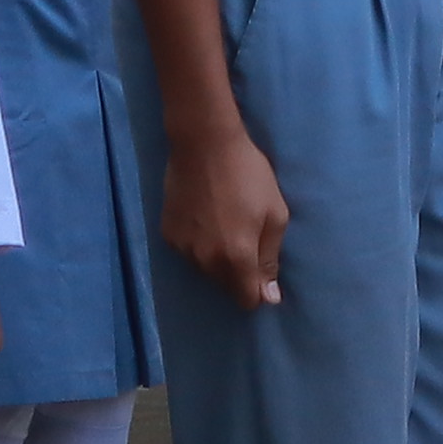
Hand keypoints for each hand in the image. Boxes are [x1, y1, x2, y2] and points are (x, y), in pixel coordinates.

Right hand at [157, 117, 292, 312]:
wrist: (203, 144)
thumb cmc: (248, 175)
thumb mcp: (275, 213)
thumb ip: (270, 258)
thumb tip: (269, 297)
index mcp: (237, 258)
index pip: (247, 300)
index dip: (258, 290)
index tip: (263, 270)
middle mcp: (206, 261)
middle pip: (226, 286)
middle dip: (239, 273)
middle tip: (246, 237)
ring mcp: (183, 249)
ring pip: (206, 271)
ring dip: (217, 260)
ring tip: (224, 224)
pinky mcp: (168, 234)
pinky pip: (189, 253)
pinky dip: (198, 244)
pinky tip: (204, 217)